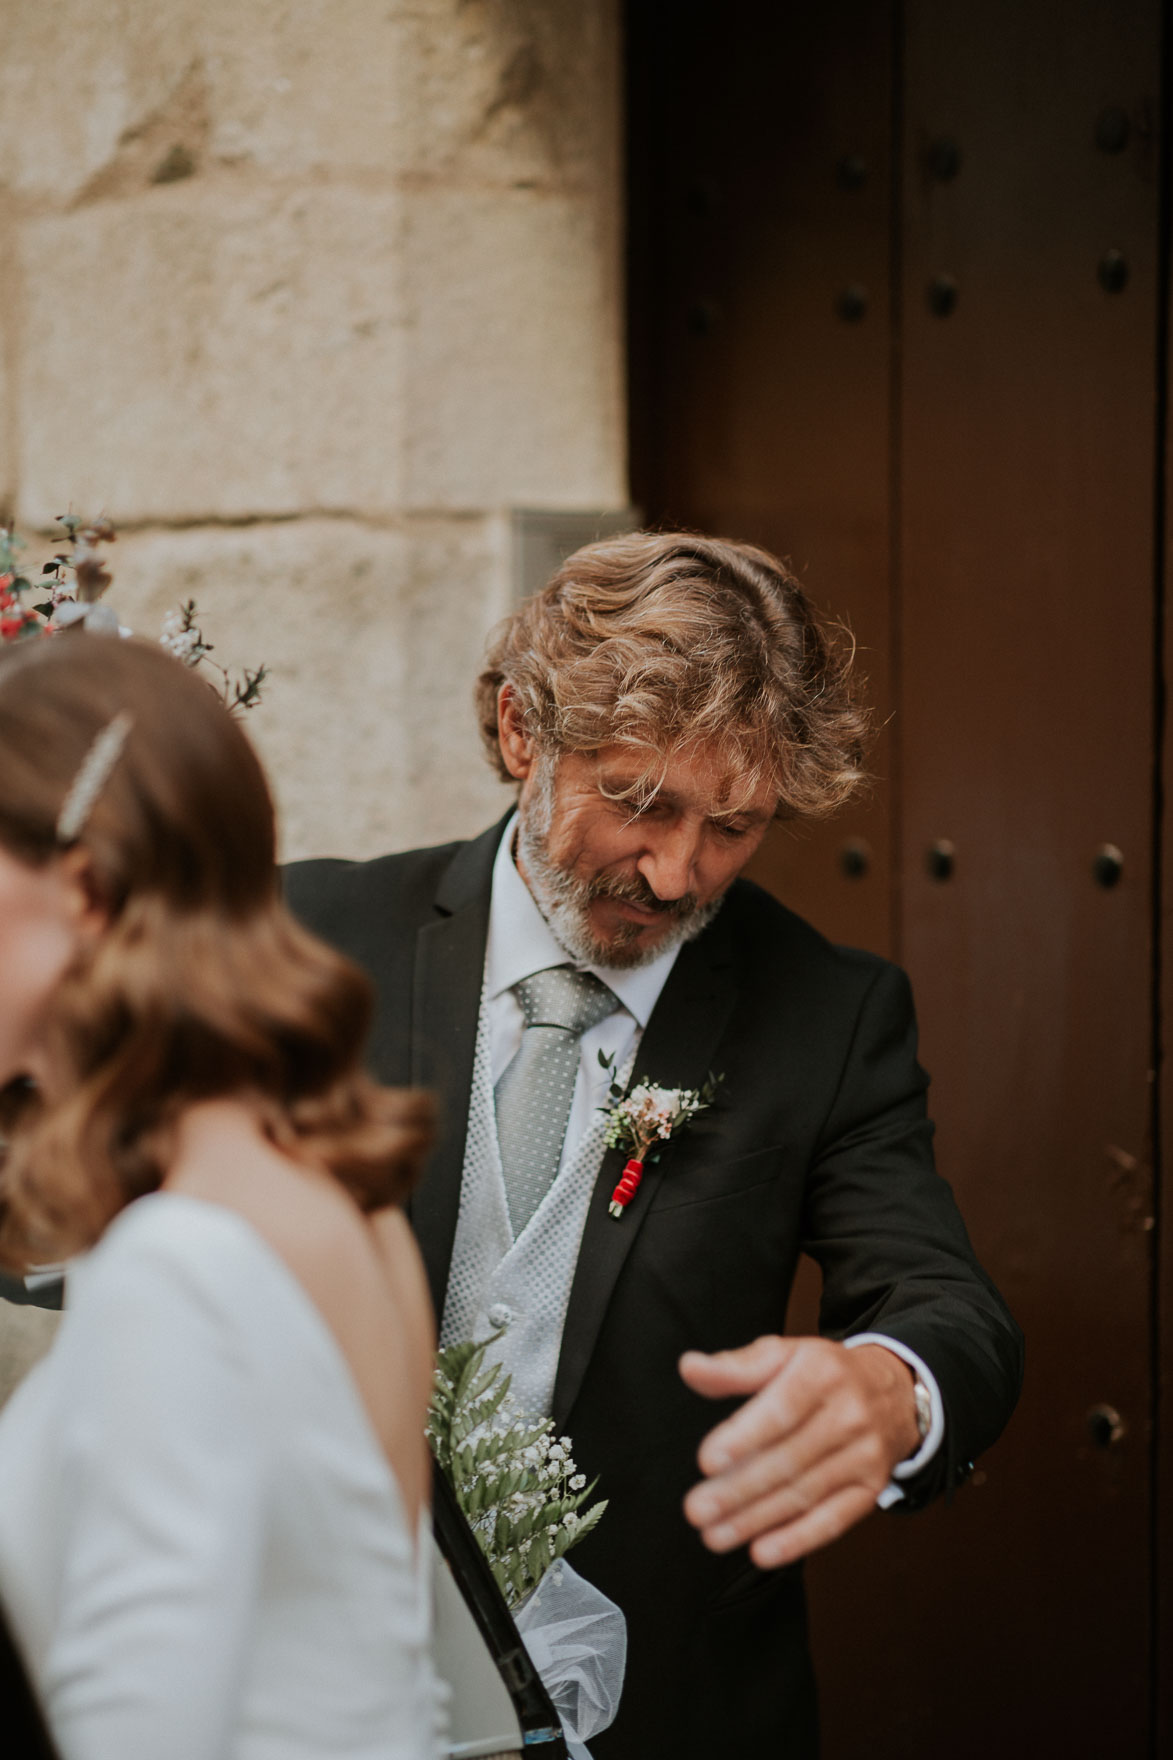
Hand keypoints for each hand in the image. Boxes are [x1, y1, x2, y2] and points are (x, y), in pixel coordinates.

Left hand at [680, 1336, 920, 1569]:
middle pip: (788, 1459)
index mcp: (822, 1372)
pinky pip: (833, 1519)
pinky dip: (797, 1539)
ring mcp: (864, 1455)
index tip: (707, 1462)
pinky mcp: (872, 1488)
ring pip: (804, 1493)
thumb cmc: (824, 1372)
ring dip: (755, 1519)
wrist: (894, 1390)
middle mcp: (848, 1414)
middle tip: (697, 1510)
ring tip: (714, 1535)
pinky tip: (761, 1551)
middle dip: (738, 1489)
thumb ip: (735, 1366)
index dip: (744, 1438)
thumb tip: (690, 1368)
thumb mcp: (784, 1354)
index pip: (780, 1410)